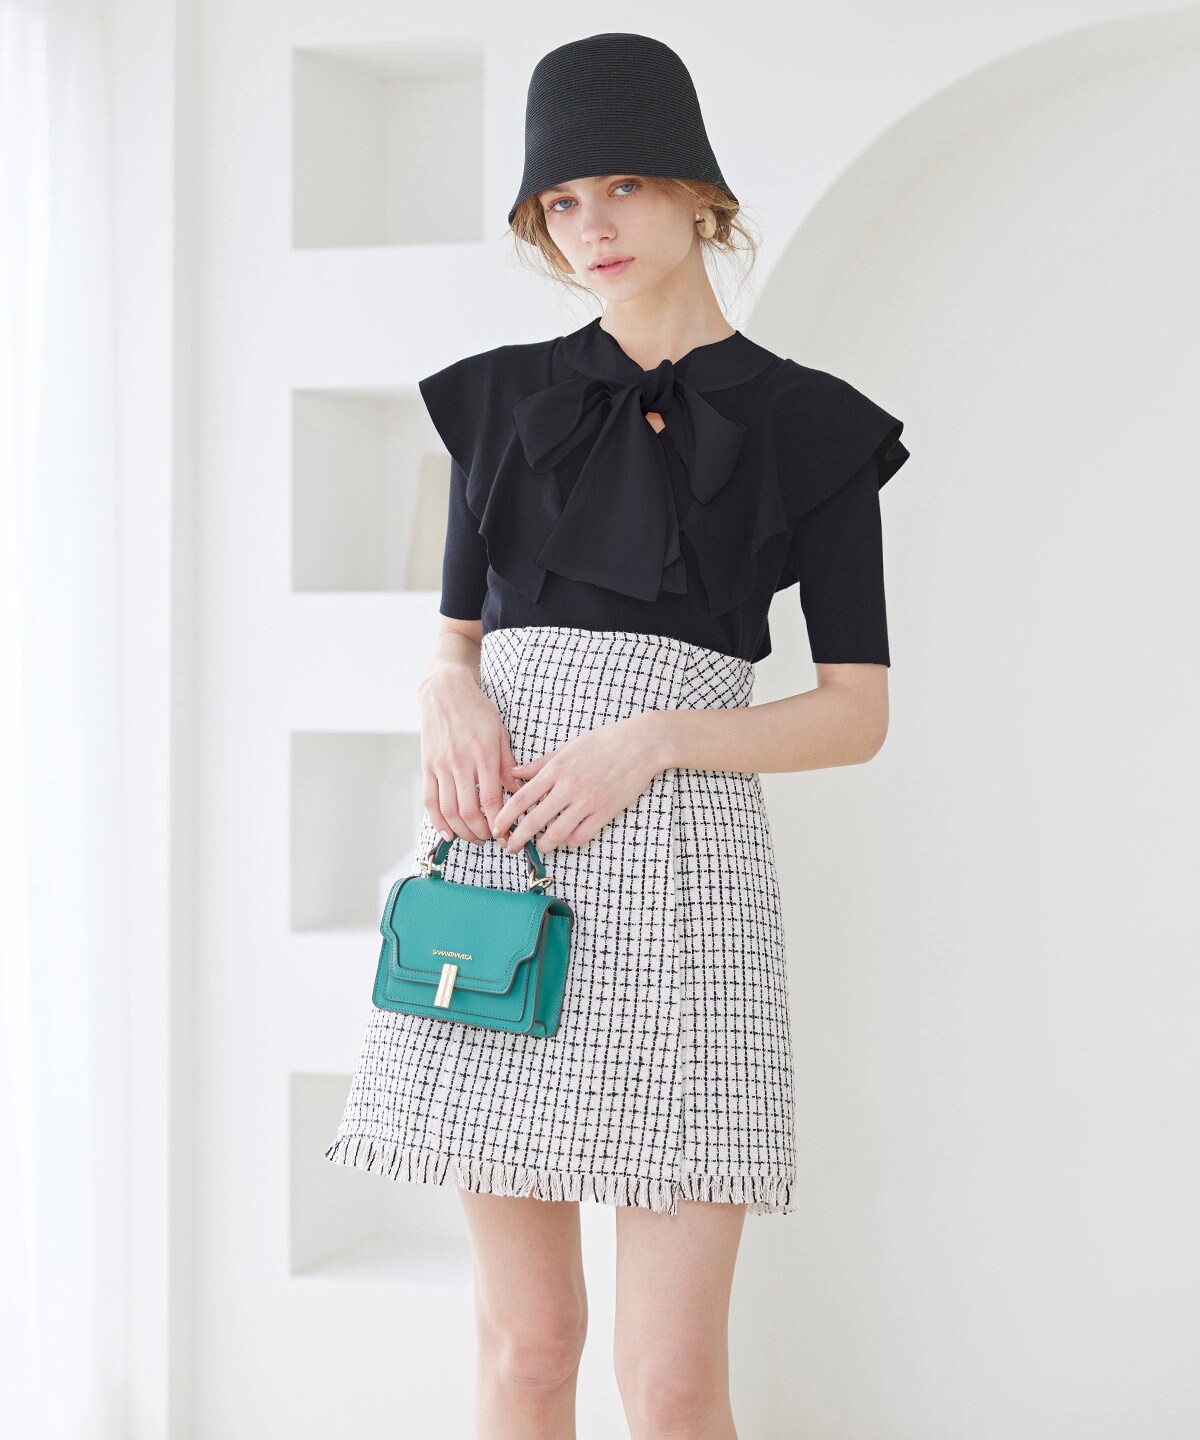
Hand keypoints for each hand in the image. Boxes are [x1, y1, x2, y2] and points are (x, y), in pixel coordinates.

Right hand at [418, 669, 525, 843]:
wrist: (445, 691)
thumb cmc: (477, 711)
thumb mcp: (500, 733)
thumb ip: (508, 764)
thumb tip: (518, 791)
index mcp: (484, 755)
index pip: (492, 800)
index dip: (499, 823)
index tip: (506, 833)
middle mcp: (461, 763)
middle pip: (469, 811)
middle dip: (482, 832)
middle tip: (490, 839)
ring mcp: (441, 766)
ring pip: (449, 811)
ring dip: (462, 831)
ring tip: (473, 838)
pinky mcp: (427, 766)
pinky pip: (430, 801)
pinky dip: (437, 821)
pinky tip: (447, 833)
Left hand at [489, 712, 665, 855]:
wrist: (641, 744)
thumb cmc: (604, 741)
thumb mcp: (568, 746)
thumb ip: (540, 764)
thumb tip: (515, 774)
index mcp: (556, 769)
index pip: (521, 798)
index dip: (505, 817)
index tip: (497, 827)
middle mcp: (569, 787)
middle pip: (534, 821)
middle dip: (517, 839)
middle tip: (509, 847)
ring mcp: (588, 802)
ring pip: (556, 834)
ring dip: (542, 845)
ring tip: (538, 846)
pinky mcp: (605, 812)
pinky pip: (581, 836)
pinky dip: (570, 841)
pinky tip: (566, 838)